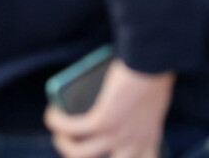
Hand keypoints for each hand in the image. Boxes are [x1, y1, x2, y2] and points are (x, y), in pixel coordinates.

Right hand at [44, 60, 175, 157]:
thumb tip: (111, 112)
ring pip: (79, 153)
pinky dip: (57, 121)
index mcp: (150, 137)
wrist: (155, 60)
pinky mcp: (101, 122)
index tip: (117, 153)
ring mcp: (116, 135)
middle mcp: (134, 142)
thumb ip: (138, 115)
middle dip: (86, 156)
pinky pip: (71, 128)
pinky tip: (52, 113)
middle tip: (76, 145)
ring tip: (60, 132)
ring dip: (65, 143)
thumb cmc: (156, 72)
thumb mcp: (152, 101)